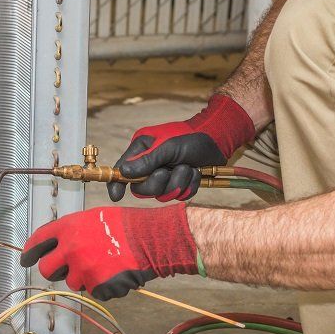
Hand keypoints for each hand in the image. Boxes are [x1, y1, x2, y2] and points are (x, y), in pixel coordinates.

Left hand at [20, 205, 197, 300]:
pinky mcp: (97, 285)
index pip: (38, 241)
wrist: (149, 238)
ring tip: (102, 264)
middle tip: (64, 269)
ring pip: (71, 282)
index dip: (29, 252)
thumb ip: (71, 231)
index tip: (26, 258)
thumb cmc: (124, 226)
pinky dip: (100, 285)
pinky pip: (92, 291)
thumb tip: (57, 245)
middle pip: (47, 270)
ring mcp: (83, 269)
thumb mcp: (92, 218)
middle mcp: (71, 248)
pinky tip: (112, 272)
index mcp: (68, 228)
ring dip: (82, 277)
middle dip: (54, 271)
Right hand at [108, 94, 254, 201]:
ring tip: (188, 168)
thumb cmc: (191, 137)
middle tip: (167, 172)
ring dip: (178, 183)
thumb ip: (146, 161)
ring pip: (162, 194)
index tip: (116, 196)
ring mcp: (165, 174)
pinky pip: (179, 195)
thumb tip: (124, 172)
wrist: (218, 139)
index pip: (122, 170)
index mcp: (141, 150)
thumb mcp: (168, 147)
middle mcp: (150, 164)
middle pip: (141, 188)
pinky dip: (189, 185)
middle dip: (157, 184)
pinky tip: (195, 172)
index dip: (117, 183)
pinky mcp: (180, 182)